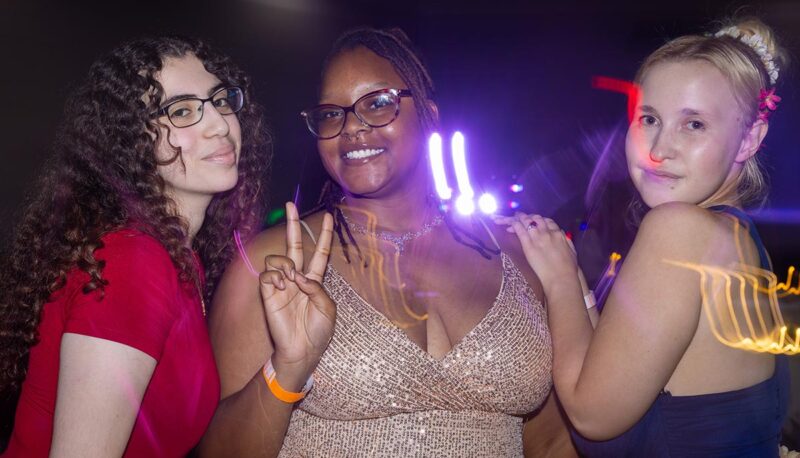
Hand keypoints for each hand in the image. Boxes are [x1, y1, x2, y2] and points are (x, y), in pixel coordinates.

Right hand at [259, 202, 335, 388]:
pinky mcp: (268, 293)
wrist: (301, 351)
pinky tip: (280, 287)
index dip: (324, 235)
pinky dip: (274, 276)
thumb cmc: (317, 332)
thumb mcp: (328, 309)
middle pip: (295, 245)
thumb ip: (317, 288)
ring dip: (285, 263)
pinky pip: (267, 274)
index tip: (330, 217)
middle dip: (293, 224)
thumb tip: (298, 276)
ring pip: (279, 257)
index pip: (320, 253)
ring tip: (290, 279)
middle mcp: (297, 278)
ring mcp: (281, 284)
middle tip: (291, 203)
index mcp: (315, 281)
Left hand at [495, 213, 578, 292]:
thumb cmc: (568, 268)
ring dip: (518, 218)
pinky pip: (520, 231)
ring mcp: (537, 238)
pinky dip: (514, 225)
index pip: (547, 221)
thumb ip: (566, 241)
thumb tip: (562, 235)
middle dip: (528, 216)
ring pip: (527, 221)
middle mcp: (548, 232)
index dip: (539, 219)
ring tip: (512, 217)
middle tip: (520, 216)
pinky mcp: (528, 245)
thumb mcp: (571, 250)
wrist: (561, 278)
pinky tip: (508, 226)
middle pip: (536, 218)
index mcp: (558, 234)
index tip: (534, 221)